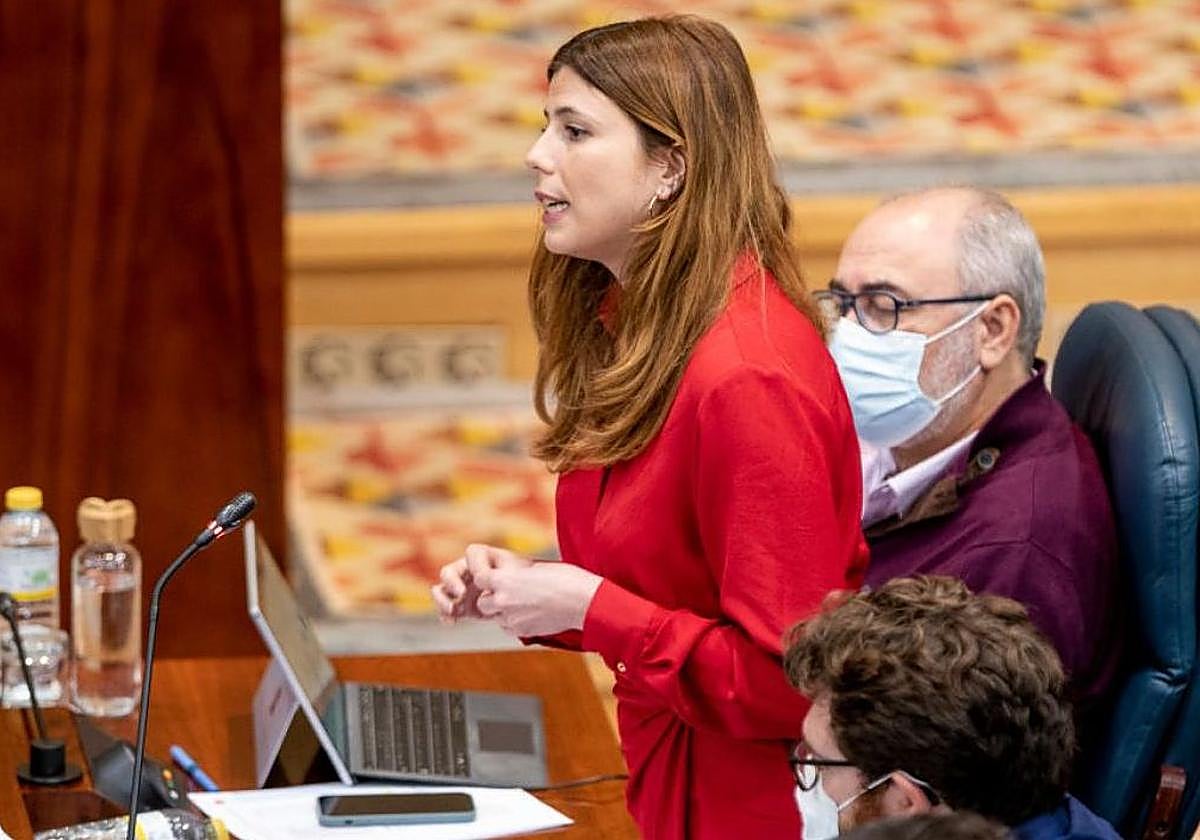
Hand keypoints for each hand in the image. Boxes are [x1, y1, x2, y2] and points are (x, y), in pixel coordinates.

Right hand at [431, 544, 532, 622]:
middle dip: (452, 583)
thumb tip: (485, 579)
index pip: (472, 554)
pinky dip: (446, 615)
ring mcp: (462, 589)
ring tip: (452, 610)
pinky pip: (447, 610)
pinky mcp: (462, 606)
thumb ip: (501, 576)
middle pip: (449, 572)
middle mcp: (467, 571)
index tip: (483, 579)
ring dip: (443, 601)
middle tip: (461, 595)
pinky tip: (451, 622)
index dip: (475, 565)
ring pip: (442, 591)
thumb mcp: (516, 574)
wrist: (526, 599)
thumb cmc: (522, 580)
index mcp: (482, 557)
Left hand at [474, 560, 603, 637]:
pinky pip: (509, 628)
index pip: (479, 580)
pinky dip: (515, 622)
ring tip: (524, 603)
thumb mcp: (535, 568)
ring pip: (496, 618)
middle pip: (482, 603)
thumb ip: (514, 575)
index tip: (495, 577)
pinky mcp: (523, 632)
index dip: (486, 579)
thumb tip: (505, 576)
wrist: (583, 601)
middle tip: (509, 593)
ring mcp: (512, 619)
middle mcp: (504, 600)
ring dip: (503, 611)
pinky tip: (532, 614)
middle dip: (492, 599)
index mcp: (506, 580)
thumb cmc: (564, 578)